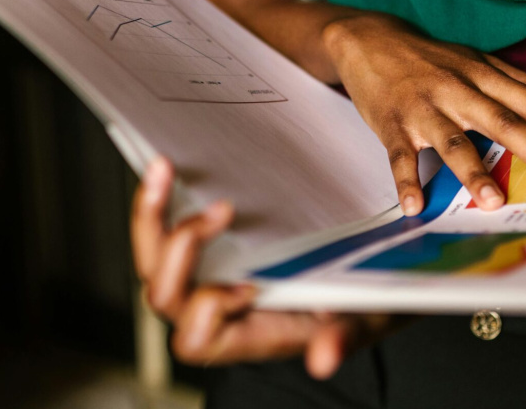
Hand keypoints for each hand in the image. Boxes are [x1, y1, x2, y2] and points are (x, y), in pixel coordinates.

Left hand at [132, 157, 402, 377]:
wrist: (374, 270)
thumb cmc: (368, 303)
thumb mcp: (367, 318)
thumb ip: (344, 338)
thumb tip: (323, 359)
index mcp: (250, 335)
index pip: (199, 337)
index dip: (211, 310)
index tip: (252, 282)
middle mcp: (219, 310)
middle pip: (164, 295)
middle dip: (179, 251)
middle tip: (222, 210)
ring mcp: (208, 275)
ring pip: (153, 259)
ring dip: (151, 216)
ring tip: (164, 171)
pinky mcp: (208, 245)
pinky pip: (164, 229)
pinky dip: (159, 200)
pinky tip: (167, 166)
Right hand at [322, 14, 525, 215]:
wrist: (369, 39)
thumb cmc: (428, 57)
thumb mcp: (473, 59)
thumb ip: (511, 78)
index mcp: (481, 76)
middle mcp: (457, 90)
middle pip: (501, 121)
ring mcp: (423, 108)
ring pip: (452, 141)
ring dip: (472, 171)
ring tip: (494, 202)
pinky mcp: (390, 124)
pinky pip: (400, 155)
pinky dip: (406, 181)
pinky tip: (414, 206)